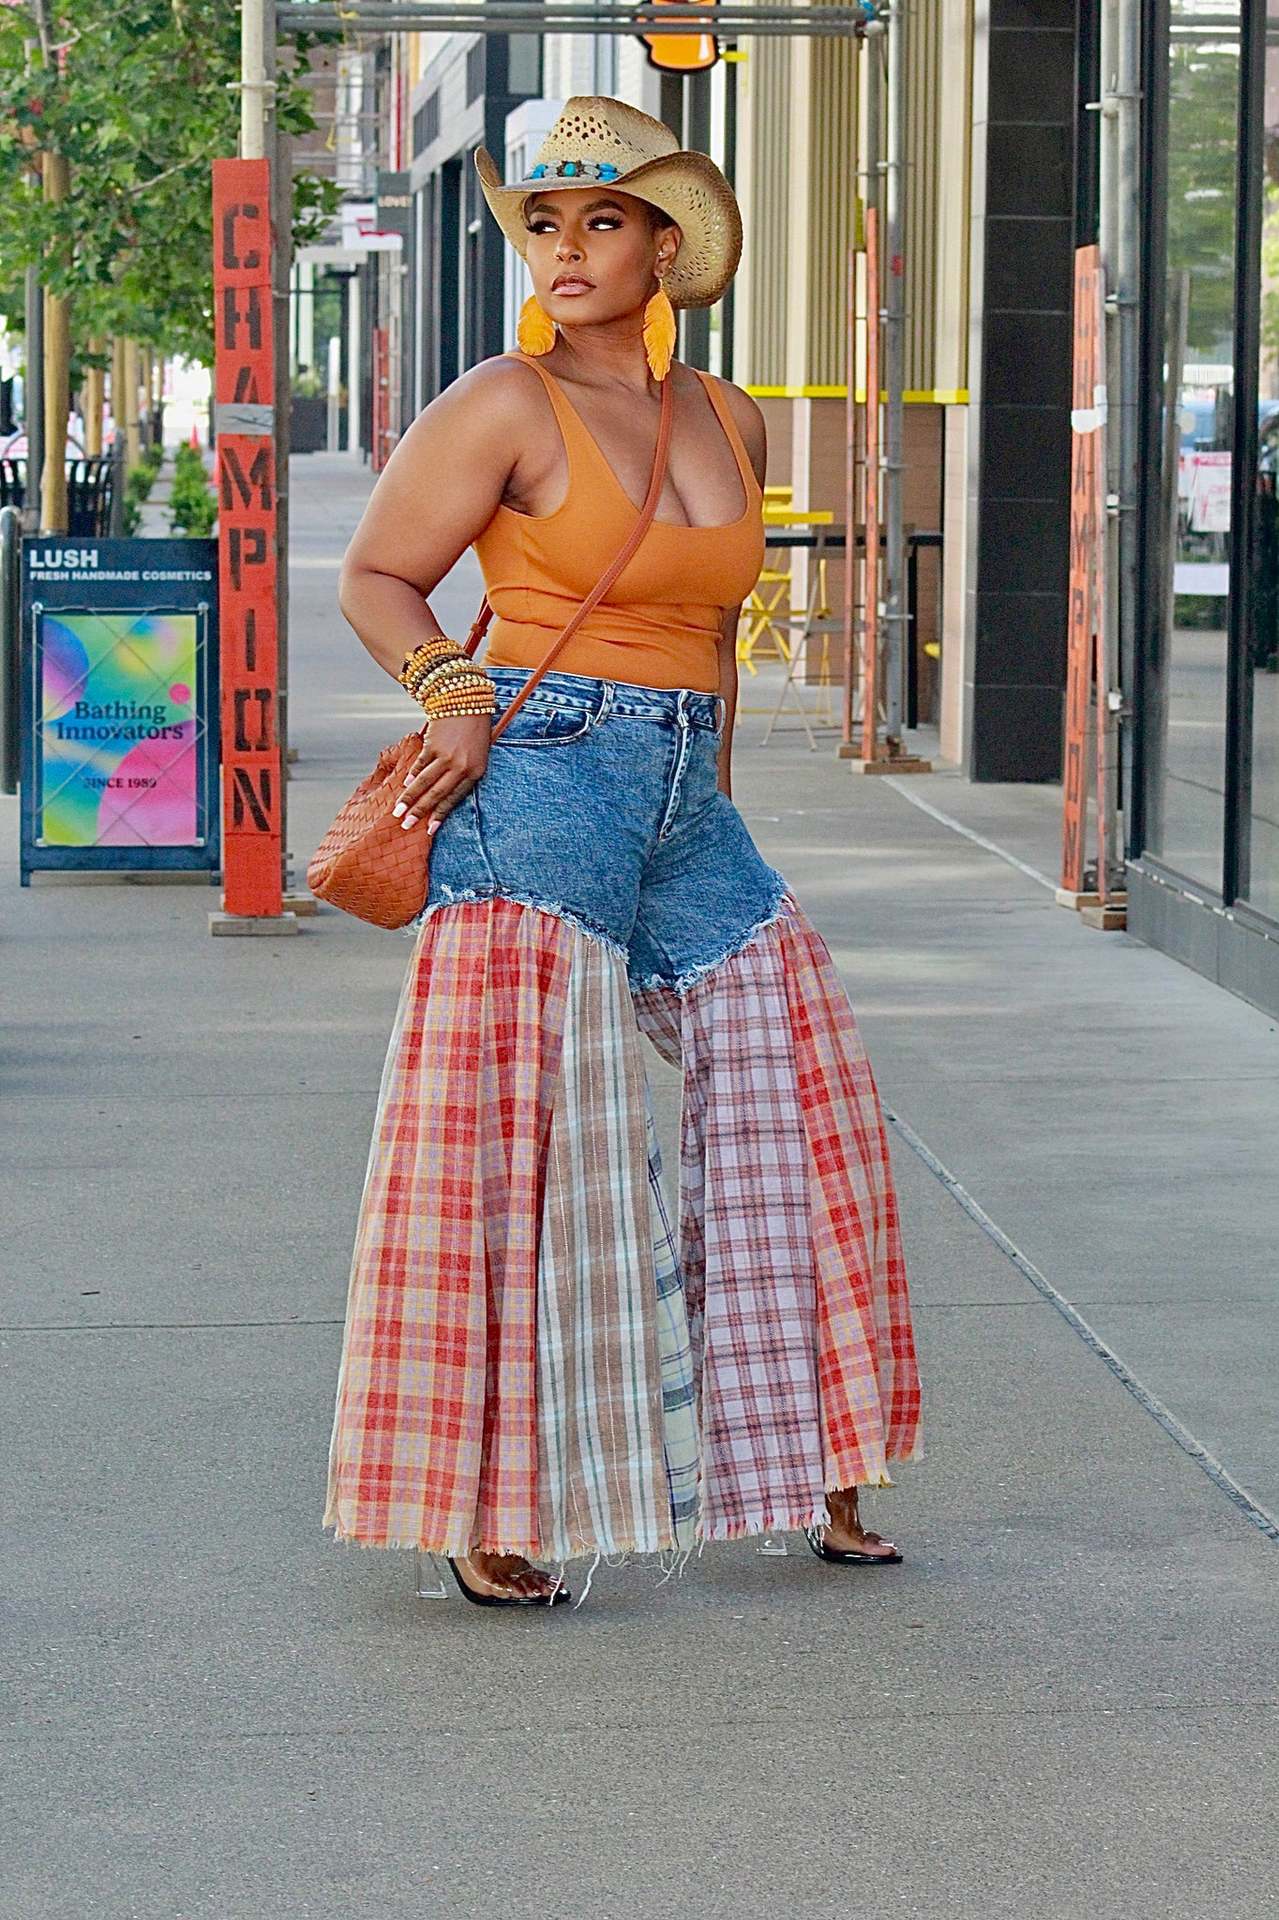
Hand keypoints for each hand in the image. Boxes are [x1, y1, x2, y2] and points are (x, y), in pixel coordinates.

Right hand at [392, 714, 491, 833]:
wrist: (467, 701)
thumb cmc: (475, 731)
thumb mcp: (477, 755)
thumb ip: (463, 774)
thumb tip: (440, 796)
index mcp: (476, 772)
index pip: (454, 799)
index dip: (440, 815)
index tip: (430, 829)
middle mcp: (461, 766)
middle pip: (436, 794)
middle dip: (420, 812)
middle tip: (407, 825)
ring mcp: (446, 756)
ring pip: (424, 782)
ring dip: (409, 798)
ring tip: (398, 810)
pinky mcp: (433, 745)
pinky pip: (420, 765)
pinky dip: (412, 775)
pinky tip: (405, 784)